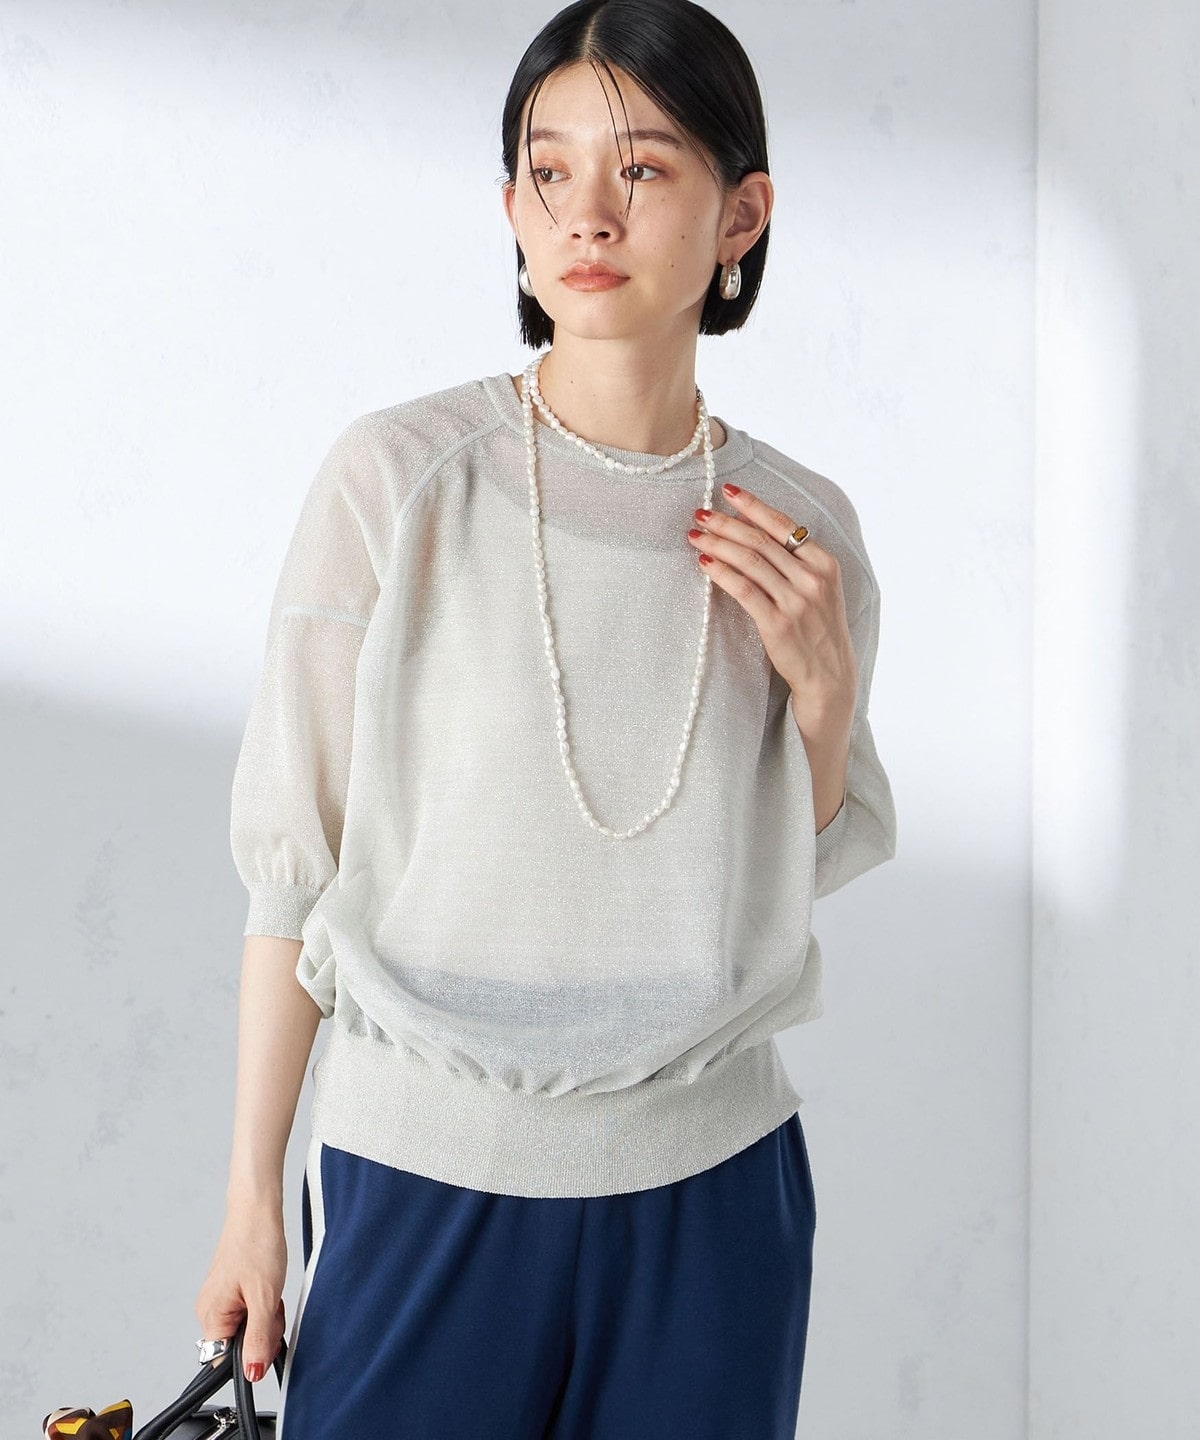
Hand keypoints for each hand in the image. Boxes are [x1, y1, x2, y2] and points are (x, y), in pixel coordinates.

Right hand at [195, 1199, 287, 1383]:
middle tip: (271, 1302)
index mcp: (210, 1315)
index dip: (251, 1352)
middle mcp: (209, 1308)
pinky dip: (263, 1301)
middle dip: (262, 1329)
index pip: (225, 1359)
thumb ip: (258, 1339)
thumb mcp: (264, 1298)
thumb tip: (252, 1373)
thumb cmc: (257, 1245)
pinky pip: (249, 1308)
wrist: (257, 1210)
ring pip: (247, 1325)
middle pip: (239, 1343)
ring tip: (270, 1288)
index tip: (266, 1331)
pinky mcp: (231, 1287)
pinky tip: (268, 1284)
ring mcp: (220, 1297)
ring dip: (265, 1314)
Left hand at [686, 483, 856, 742]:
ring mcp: (796, 601)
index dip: (753, 505)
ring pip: (749, 560)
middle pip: (761, 540)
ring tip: (695, 536)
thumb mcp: (819, 589)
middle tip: (699, 513)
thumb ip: (795, 563)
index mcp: (825, 563)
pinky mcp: (777, 623)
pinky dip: (722, 572)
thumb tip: (753, 535)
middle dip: (726, 523)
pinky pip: (744, 589)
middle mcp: (812, 578)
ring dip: (718, 543)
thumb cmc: (817, 631)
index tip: (728, 491)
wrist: (829, 676)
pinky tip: (705, 563)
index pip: (784, 524)